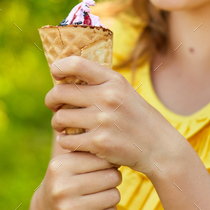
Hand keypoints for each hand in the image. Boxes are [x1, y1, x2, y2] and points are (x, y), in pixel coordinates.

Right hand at [35, 151, 120, 209]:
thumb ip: (85, 150)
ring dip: (112, 194)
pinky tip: (97, 205)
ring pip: (114, 195)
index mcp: (60, 166)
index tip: (105, 164)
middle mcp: (63, 186)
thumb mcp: (67, 163)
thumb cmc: (64, 179)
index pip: (102, 158)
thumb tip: (113, 138)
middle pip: (113, 176)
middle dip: (113, 178)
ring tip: (100, 192)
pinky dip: (108, 207)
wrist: (46, 207)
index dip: (109, 161)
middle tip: (104, 179)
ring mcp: (70, 206)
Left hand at [45, 56, 182, 175]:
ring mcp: (103, 120)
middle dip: (51, 100)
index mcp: (113, 80)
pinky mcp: (99, 142)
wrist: (158, 146)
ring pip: (60, 118)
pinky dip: (65, 141)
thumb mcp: (122, 90)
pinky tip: (73, 139)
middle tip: (54, 106)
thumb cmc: (135, 115)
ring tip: (63, 125)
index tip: (55, 73)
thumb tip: (62, 73)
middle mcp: (108, 97)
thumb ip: (97, 80)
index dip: (59, 67)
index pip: (77, 64)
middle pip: (60, 93)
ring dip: (57, 123)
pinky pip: (66, 140)